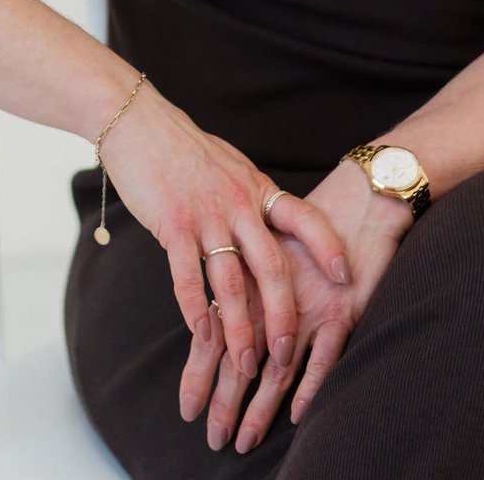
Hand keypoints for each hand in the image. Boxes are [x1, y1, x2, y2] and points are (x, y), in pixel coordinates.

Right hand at [96, 89, 352, 382]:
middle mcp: (238, 203)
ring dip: (240, 328)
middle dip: (282, 316)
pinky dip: (194, 308)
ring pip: (231, 282)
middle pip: (272, 267)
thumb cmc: (182, 146)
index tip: (347, 279)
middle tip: (286, 355)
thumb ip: (250, 197)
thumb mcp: (230, 166)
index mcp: (257, 189)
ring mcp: (206, 214)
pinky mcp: (172, 223)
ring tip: (246, 363)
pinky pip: (187, 274)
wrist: (136, 120)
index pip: (305, 219)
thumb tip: (270, 223)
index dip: (329, 249)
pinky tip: (199, 333)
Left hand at [180, 162, 414, 454]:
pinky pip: (323, 357)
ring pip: (276, 367)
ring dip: (259, 407)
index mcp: (246, 283)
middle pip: (239, 360)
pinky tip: (296, 414)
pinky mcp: (341, 311)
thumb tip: (214, 319)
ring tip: (244, 440)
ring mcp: (306, 308)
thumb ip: (242, 284)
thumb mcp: (264, 251)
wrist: (358, 198)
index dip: (199, 376)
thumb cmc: (309, 222)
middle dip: (223, 402)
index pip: (214, 338)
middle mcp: (270, 299)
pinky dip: (310, 387)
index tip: (187, 410)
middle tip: (212, 438)